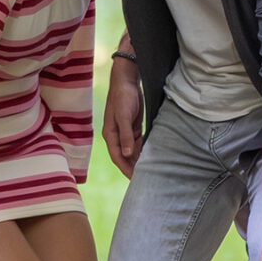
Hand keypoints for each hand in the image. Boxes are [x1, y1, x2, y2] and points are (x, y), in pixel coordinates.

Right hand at [102, 60, 143, 176]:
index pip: (117, 157)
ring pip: (131, 150)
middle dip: (132, 167)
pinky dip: (142, 149)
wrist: (126, 80)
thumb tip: (127, 154)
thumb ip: (125, 135)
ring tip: (150, 169)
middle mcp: (116, 135)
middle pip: (124, 156)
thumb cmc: (123, 97)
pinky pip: (137, 142)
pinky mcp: (132, 127)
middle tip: (145, 178)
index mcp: (110, 135)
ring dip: (138, 159)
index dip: (126, 169)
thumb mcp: (124, 116)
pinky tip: (151, 154)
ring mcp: (124, 131)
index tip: (135, 180)